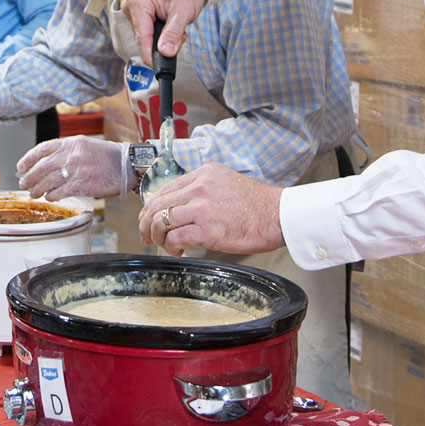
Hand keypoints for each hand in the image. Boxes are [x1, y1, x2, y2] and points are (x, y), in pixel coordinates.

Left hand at [18, 137, 128, 199]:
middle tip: (24, 184)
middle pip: (42, 167)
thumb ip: (65, 151)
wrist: (126, 165)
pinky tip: (50, 197)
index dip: (28, 159)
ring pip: (49, 181)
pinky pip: (60, 192)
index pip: (42, 149)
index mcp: (70, 143)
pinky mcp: (82, 184)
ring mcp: (76, 170)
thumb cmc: (106, 156)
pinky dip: (52, 196)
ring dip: (38, 189)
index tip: (20, 167)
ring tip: (33, 193)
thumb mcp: (84, 145)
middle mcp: (71, 155)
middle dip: (30, 177)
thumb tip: (44, 163)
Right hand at [123, 0, 205, 64]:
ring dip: (162, 38)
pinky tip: (169, 24)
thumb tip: (165, 52)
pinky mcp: (137, 13)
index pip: (142, 37)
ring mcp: (132, 9)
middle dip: (162, 42)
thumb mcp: (183, 12)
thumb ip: (173, 34)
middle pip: (143, 39)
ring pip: (145, 37)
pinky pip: (146, 31)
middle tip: (181, 34)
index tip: (159, 69)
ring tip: (176, 25)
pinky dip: (160, 33)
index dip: (151, 55)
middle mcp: (130, 4)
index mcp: (137, 1)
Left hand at [137, 163, 284, 256]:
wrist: (278, 216)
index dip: (152, 207)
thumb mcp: (226, 184)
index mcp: (203, 174)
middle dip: (146, 223)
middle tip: (146, 236)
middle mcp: (199, 187)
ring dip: (157, 236)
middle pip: (157, 204)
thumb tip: (182, 207)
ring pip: (161, 221)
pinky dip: (171, 246)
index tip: (149, 219)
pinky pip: (175, 237)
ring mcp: (202, 207)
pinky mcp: (207, 229)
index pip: (166, 189)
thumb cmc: (257, 205)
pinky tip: (178, 251)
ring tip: (164, 245)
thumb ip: (203, 191)